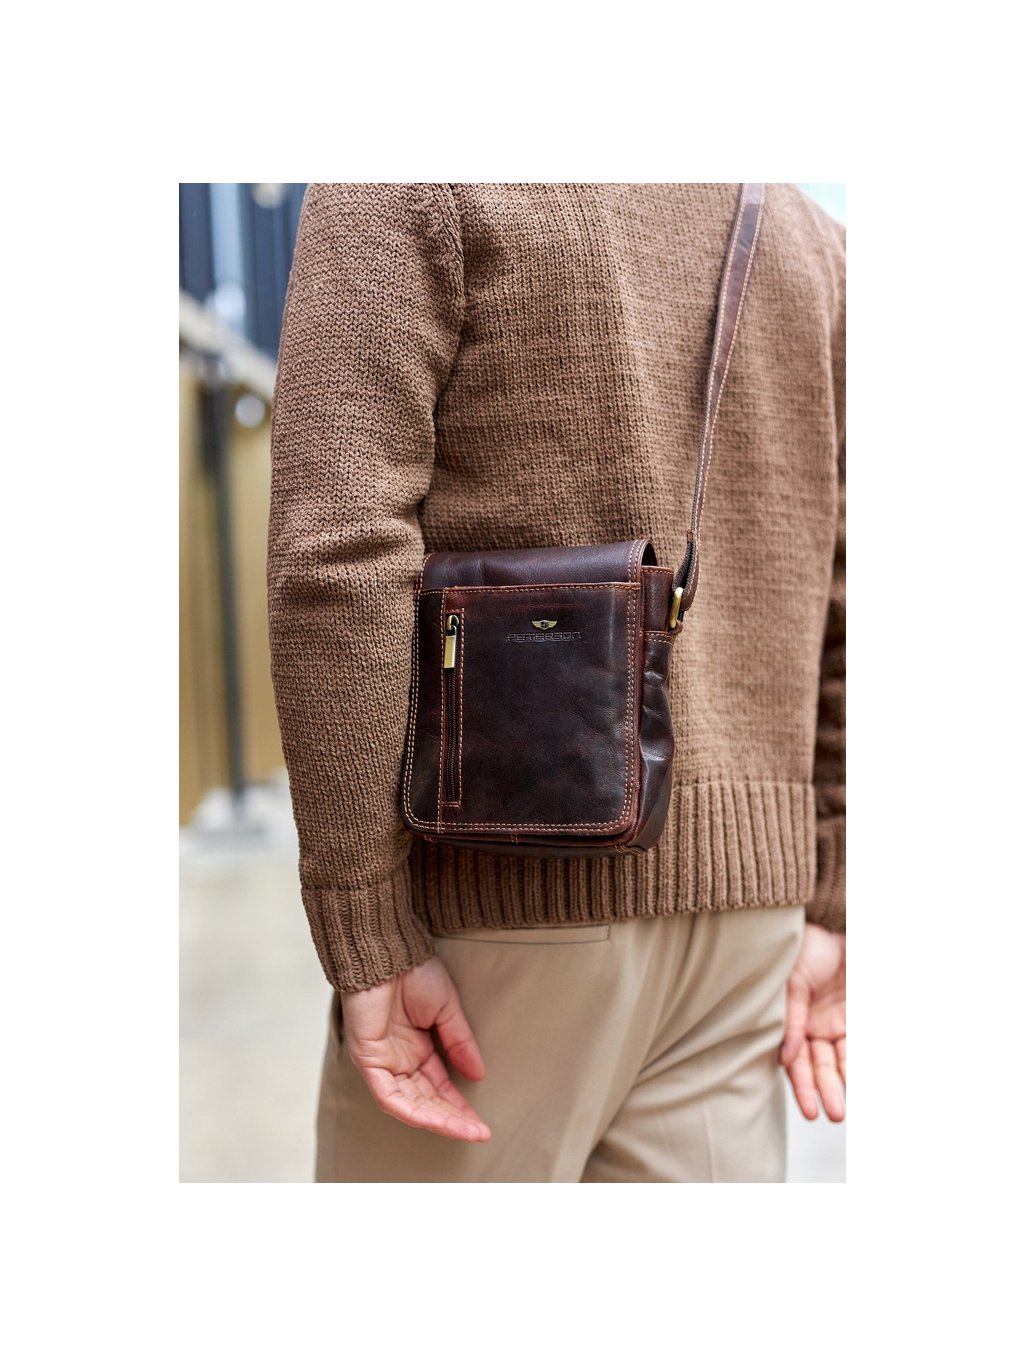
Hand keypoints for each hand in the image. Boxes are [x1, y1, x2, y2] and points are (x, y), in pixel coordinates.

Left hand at [341, 955, 490, 1142]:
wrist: (387, 951)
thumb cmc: (413, 970)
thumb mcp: (446, 1009)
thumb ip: (459, 1043)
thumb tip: (478, 1074)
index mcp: (415, 1046)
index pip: (438, 1085)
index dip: (459, 1105)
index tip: (481, 1122)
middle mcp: (397, 1058)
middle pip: (425, 1099)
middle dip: (452, 1118)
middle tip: (478, 1132)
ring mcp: (381, 1061)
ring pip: (408, 1104)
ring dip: (437, 1119)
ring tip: (465, 1129)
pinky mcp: (367, 1059)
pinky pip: (389, 1096)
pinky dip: (413, 1110)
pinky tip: (436, 1119)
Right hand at [780, 923, 845, 1121]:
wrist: (832, 923)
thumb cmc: (802, 948)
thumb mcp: (791, 984)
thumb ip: (792, 1021)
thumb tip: (786, 1058)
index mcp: (791, 1021)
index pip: (796, 1061)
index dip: (803, 1086)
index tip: (811, 1110)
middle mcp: (813, 1027)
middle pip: (819, 1066)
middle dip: (825, 1091)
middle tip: (833, 1115)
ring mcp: (835, 1023)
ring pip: (839, 1061)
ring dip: (842, 1084)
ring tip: (844, 1109)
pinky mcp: (854, 1017)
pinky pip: (857, 1046)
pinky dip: (858, 1063)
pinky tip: (860, 1081)